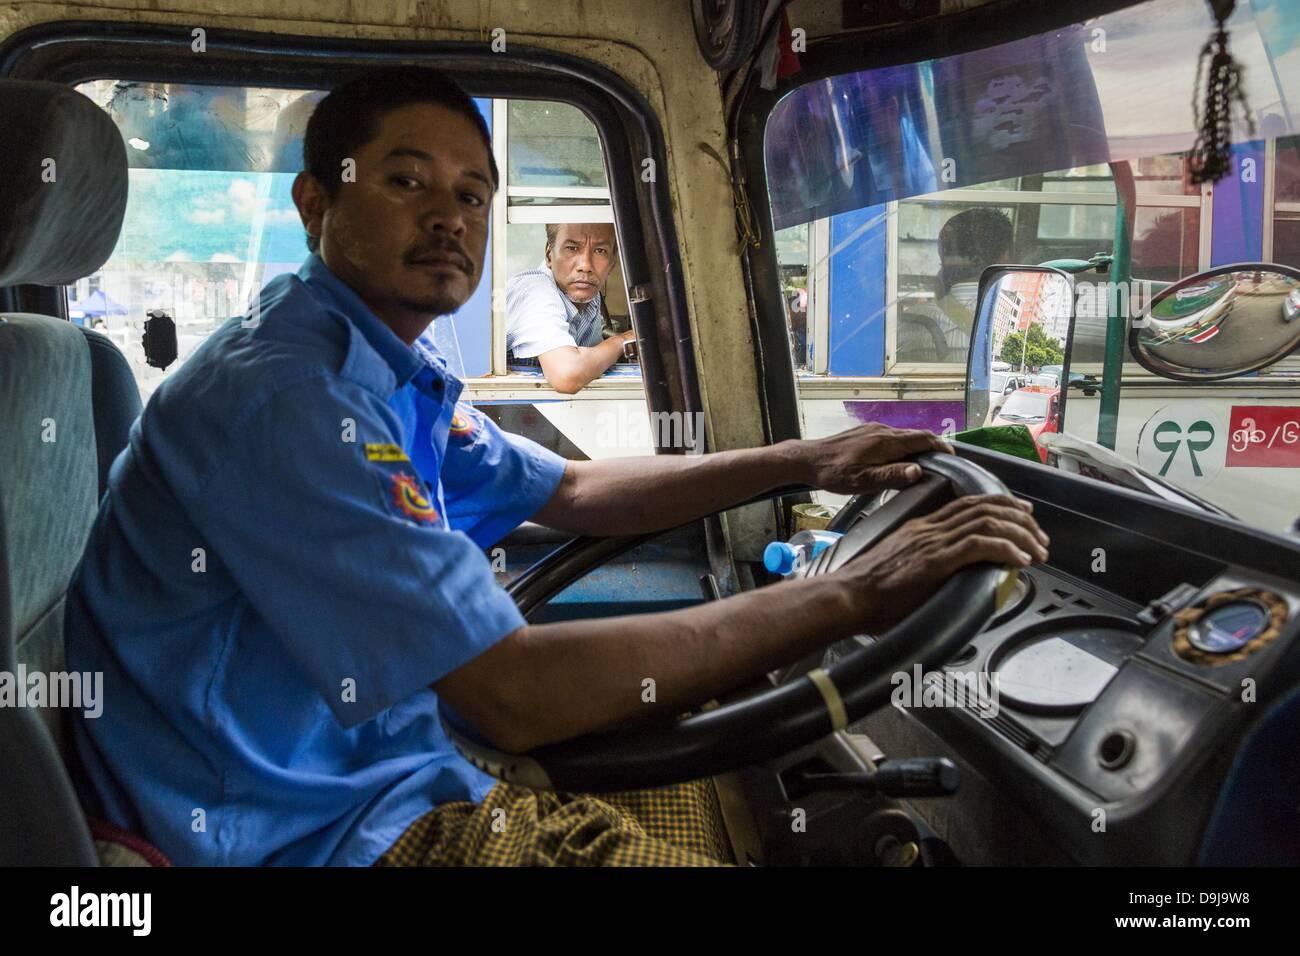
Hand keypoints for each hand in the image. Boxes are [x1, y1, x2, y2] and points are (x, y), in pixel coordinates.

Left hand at [792, 423, 955, 493]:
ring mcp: (873, 430)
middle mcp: (883, 431)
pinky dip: (904, 445)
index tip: (954, 458)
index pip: (924, 439)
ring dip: (918, 446)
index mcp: (886, 442)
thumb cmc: (833, 473)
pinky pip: (892, 436)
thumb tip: (918, 472)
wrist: (807, 459)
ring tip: (927, 463)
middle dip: (934, 447)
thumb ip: (892, 476)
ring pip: (904, 435)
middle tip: (945, 463)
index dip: (942, 448)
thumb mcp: (863, 481)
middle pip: (917, 435)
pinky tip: (901, 459)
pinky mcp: (865, 433)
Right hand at [839, 494, 1049, 631]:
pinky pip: (979, 545)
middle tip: (1040, 535)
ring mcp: (931, 543)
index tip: (1022, 514)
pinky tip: (1021, 559)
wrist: (848, 595)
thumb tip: (945, 580)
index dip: (1001, 505)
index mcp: (920, 529)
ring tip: (1038, 549)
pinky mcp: (934, 560)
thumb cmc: (869, 594)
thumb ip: (924, 567)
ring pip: (987, 522)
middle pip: (984, 508)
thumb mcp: (901, 570)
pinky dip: (1006, 549)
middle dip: (1020, 519)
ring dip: (1020, 535)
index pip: (968, 504)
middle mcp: (929, 529)